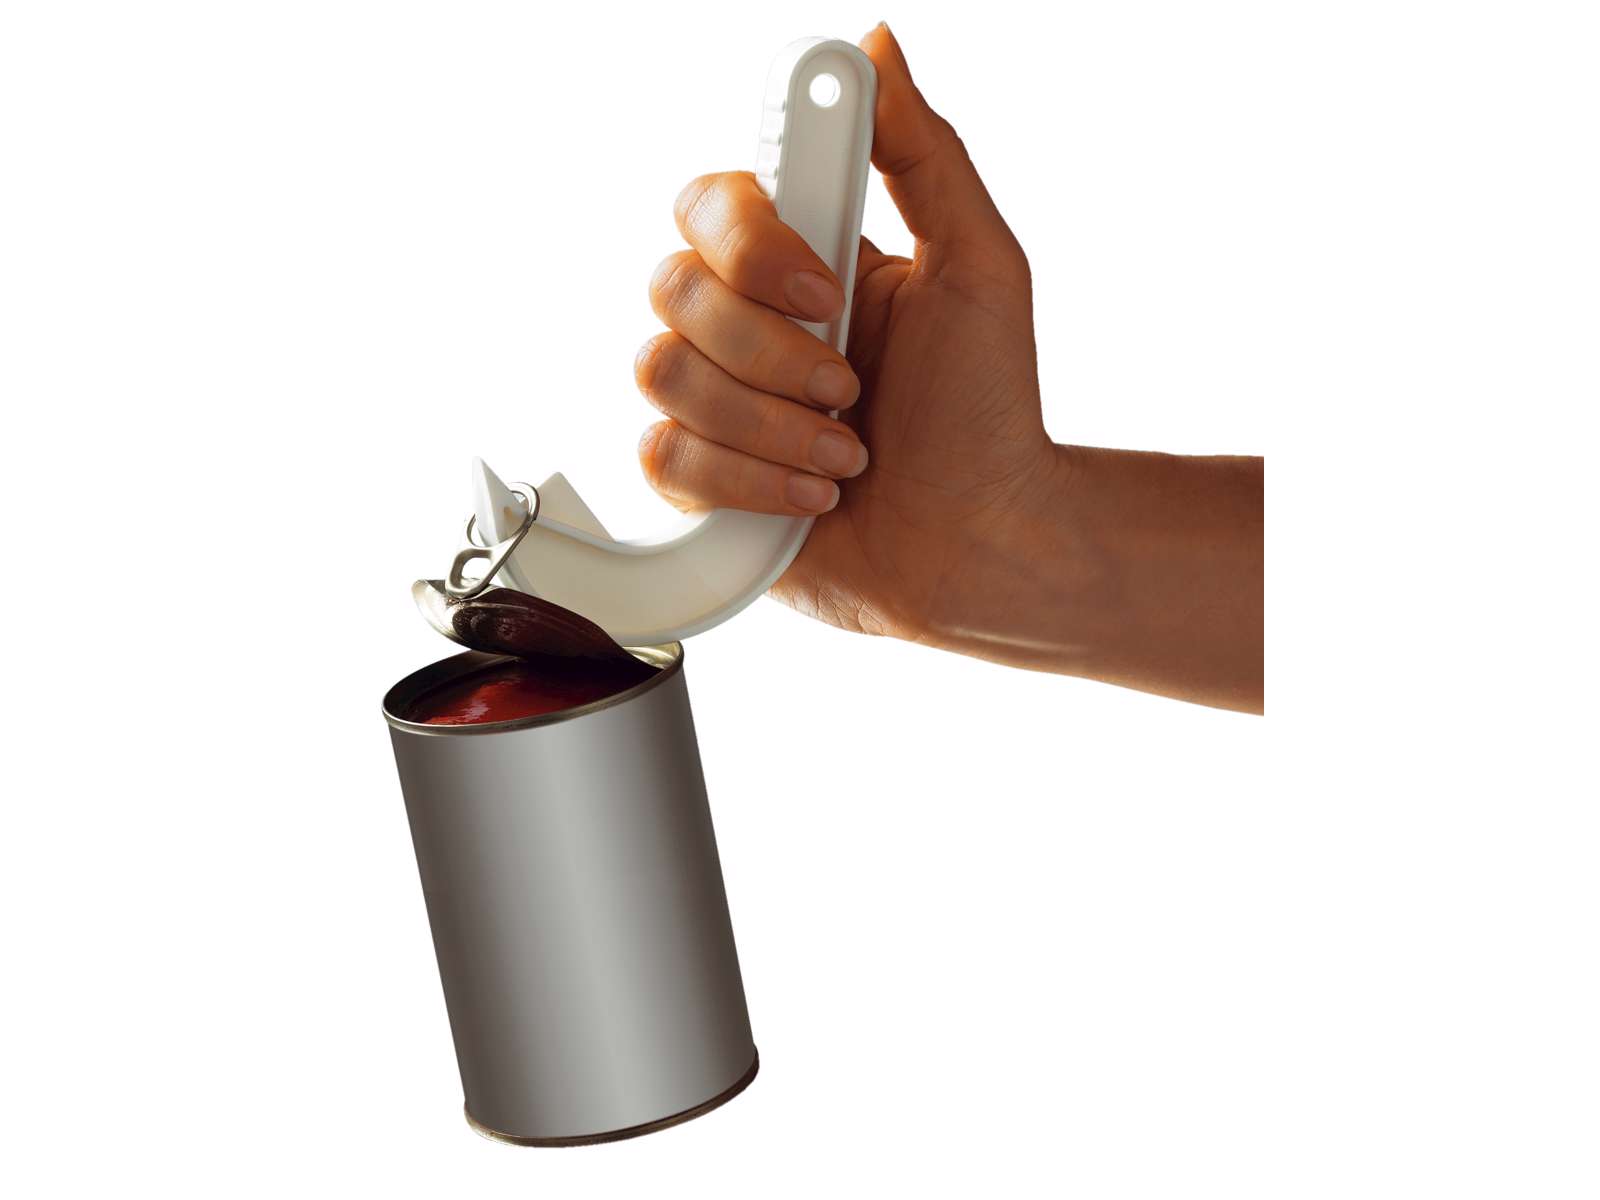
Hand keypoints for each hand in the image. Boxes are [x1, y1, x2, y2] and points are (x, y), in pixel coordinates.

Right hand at [635, 24, 1051, 641]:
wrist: (983, 544)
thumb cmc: (990, 413)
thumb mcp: (981, 267)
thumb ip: (925, 153)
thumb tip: (877, 49)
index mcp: (802, 261)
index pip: (711, 203)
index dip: (751, 244)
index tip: (827, 289)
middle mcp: (747, 324)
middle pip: (672, 289)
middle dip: (772, 353)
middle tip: (850, 389)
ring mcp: (717, 402)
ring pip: (662, 373)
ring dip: (769, 426)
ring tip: (845, 458)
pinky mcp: (700, 480)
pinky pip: (664, 456)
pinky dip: (749, 484)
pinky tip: (813, 502)